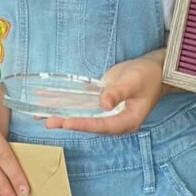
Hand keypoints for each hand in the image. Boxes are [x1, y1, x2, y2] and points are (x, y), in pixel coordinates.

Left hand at [45, 52, 163, 135]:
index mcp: (126, 121)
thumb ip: (119, 92)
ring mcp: (106, 112)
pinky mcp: (100, 102)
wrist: (153, 70)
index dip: (83, 124)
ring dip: (63, 114)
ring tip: (42, 116)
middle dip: (67, 122)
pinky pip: (82, 105)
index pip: (102, 126)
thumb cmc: (147, 77)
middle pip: (88, 124)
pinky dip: (67, 103)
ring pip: (82, 115)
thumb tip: (104, 104)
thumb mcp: (134, 82)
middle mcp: (114, 120)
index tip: (67, 123)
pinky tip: (50, 103)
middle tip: (48, 122)